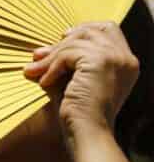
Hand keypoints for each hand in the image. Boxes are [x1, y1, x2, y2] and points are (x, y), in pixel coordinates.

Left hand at [24, 22, 139, 140]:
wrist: (88, 132)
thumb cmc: (80, 110)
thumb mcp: (78, 77)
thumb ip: (70, 58)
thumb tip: (41, 48)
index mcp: (126, 62)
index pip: (109, 28)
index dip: (84, 29)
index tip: (63, 38)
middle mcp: (126, 59)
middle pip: (90, 30)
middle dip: (62, 42)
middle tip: (39, 55)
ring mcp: (115, 59)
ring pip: (75, 41)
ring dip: (51, 56)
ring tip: (36, 70)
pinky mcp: (101, 62)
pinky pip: (67, 54)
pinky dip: (52, 67)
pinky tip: (45, 82)